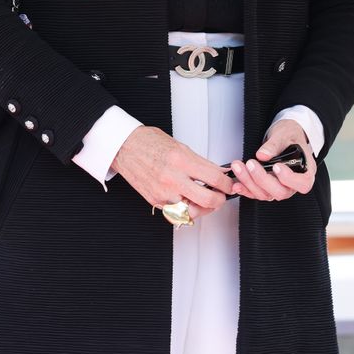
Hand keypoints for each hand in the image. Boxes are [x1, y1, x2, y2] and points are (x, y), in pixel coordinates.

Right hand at [111, 125, 234, 219]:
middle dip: (219, 200)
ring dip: (203, 208)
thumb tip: (218, 172)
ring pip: (192, 211)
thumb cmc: (148, 142)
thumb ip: (200, 162)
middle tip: (221, 195)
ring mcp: (163, 192)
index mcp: (180, 159)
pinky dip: (185, 208)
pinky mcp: (155, 200)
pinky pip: (176, 212)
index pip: (214, 177)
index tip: (229, 184)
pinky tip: (188, 200)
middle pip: (207, 199)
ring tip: (205, 200)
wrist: (123, 147)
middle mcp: (172, 177)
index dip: (227, 183)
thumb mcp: (179, 146)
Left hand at [229, 119, 316, 201]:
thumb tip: (262, 155)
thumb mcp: (285, 134)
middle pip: (281, 192)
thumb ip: (275, 145)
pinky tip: (236, 183)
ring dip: (250, 182)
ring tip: (238, 167)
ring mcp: (280, 187)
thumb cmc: (290, 135)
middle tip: (251, 163)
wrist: (284, 135)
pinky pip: (257, 194)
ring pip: (266, 194)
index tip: (277, 166)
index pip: (303, 184)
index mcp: (305, 171)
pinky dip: (245, 189)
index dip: (289, 179)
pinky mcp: (267, 187)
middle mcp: (293, 184)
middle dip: (262, 179)